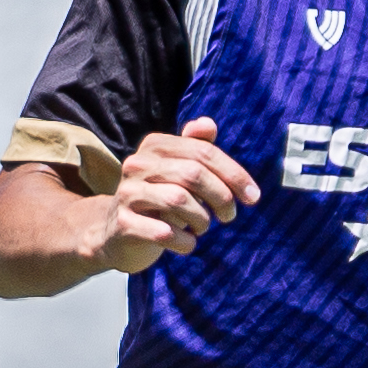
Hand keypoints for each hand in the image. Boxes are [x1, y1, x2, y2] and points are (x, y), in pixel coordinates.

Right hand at [93, 120, 256, 274]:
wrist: (115, 234)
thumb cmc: (157, 199)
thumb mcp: (177, 170)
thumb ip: (195, 148)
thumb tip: (208, 124)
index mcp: (155, 145)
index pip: (203, 152)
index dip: (234, 174)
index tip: (253, 196)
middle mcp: (138, 164)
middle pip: (193, 173)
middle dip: (221, 197)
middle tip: (229, 216)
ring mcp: (128, 193)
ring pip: (179, 200)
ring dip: (201, 220)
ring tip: (202, 227)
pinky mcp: (123, 223)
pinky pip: (164, 232)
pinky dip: (184, 241)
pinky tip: (187, 243)